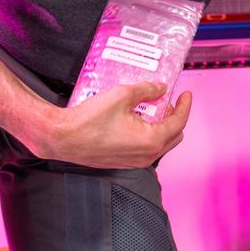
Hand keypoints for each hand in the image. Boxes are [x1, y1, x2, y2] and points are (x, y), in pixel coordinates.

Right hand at [20, 82, 193, 168]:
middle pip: (174, 136)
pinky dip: (149, 134)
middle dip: (175, 116)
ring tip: (153, 107)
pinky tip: (138, 119)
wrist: (63, 138)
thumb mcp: (122, 95)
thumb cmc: (88, 120)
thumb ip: (146, 90)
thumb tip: (160, 88)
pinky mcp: (124, 162)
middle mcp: (146, 156)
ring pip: (160, 144)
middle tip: (169, 100)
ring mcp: (135, 162)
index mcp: (150, 140)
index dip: (185, 106)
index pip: (178, 122)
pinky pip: (146, 149)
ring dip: (162, 126)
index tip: (186, 94)